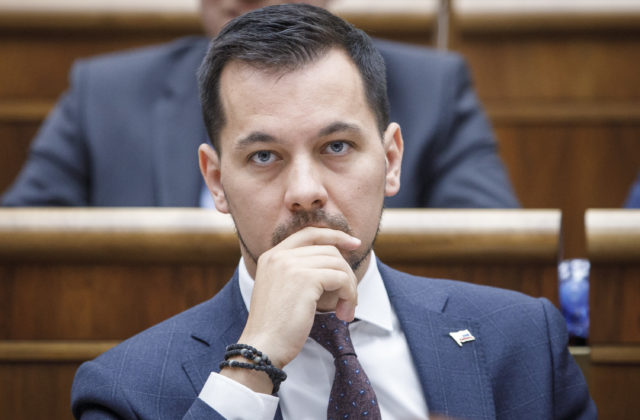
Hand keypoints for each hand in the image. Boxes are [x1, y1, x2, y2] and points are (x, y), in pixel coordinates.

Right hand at [221, 227, 360, 392]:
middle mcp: (280, 255)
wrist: (263, 346)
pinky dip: (349, 296)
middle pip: (329, 250)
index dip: (335, 235)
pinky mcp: (306, 279)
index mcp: (272, 256)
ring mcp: (292, 265)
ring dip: (349, 288)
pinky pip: (341, 279)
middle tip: (349, 298)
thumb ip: (299, 272)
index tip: (355, 243)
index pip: (309, 233)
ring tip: (346, 309)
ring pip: (338, 264)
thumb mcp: (281, 290)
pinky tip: (343, 313)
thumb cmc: (275, 327)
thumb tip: (336, 262)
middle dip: (346, 273)